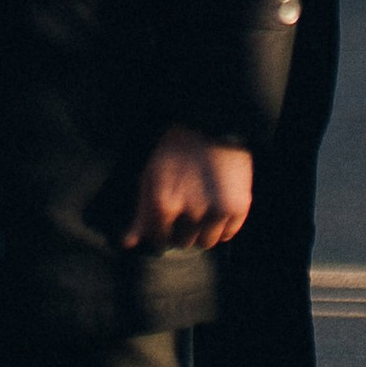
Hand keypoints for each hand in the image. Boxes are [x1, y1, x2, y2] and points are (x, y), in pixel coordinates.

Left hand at [121, 127, 253, 250]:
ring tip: (205, 206)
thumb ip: (141, 212)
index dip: (163, 230)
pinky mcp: (237, 207)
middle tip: (189, 206)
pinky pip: (228, 234)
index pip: (160, 239)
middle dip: (184, 229)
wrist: (213, 122)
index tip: (168, 220)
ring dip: (204, 230)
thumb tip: (127, 243)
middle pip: (184, 242)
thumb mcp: (151, 174)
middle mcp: (189, 212)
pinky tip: (219, 205)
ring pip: (207, 242)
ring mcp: (215, 211)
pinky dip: (224, 226)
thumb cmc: (177, 148)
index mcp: (164, 203)